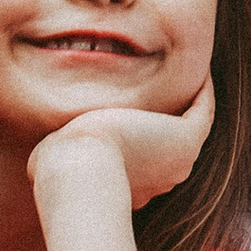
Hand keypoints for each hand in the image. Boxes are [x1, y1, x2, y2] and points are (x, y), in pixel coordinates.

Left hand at [28, 74, 214, 211]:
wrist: (79, 169)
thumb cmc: (59, 168)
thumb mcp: (57, 158)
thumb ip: (62, 151)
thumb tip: (48, 147)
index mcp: (137, 184)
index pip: (147, 155)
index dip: (144, 131)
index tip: (138, 109)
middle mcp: (164, 176)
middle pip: (173, 143)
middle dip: (170, 116)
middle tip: (167, 84)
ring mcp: (179, 160)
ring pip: (192, 127)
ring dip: (191, 100)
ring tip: (186, 71)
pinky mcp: (186, 139)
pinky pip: (203, 109)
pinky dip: (203, 89)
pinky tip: (198, 67)